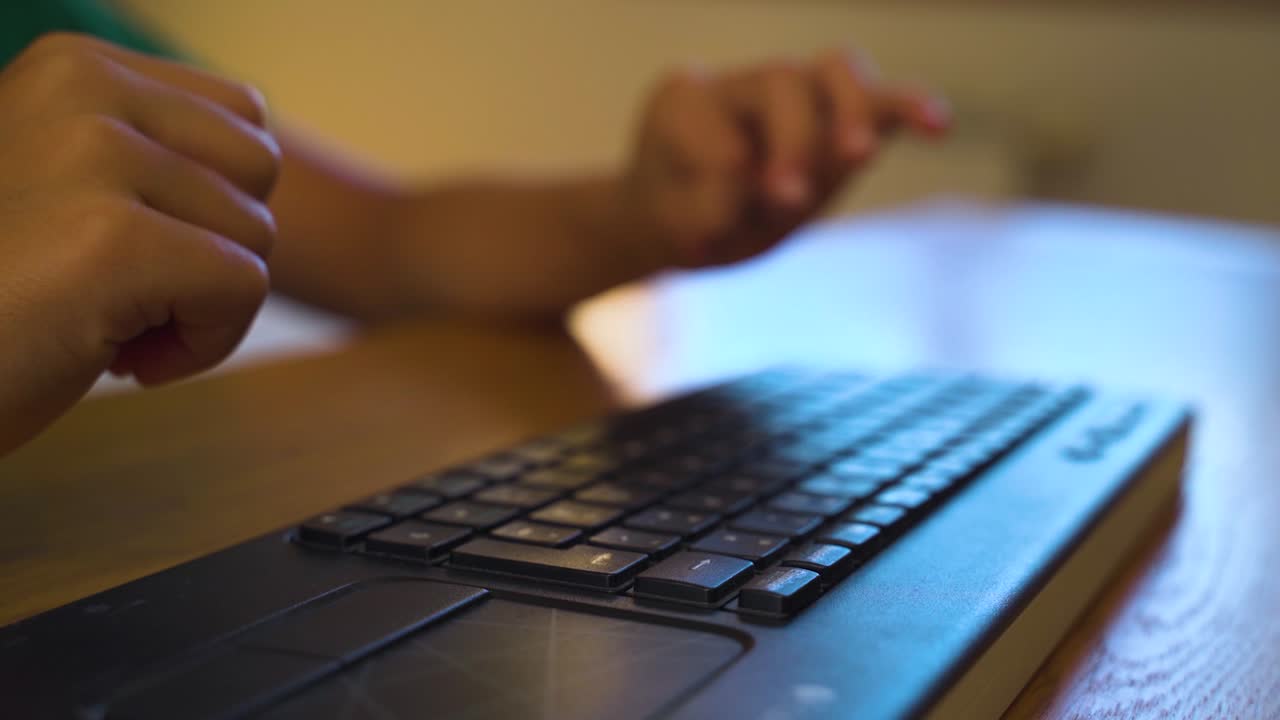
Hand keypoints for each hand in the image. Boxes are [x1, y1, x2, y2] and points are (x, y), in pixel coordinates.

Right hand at [0, 33, 279, 453]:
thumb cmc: (2, 299)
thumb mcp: (65, 184)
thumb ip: (150, 155)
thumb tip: (262, 158)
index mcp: (74, 67)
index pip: (241, 116)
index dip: (216, 199)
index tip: (135, 247)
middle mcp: (83, 90)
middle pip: (259, 167)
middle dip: (220, 246)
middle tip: (130, 291)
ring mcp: (95, 159)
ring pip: (257, 233)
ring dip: (203, 305)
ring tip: (111, 323)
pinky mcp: (114, 242)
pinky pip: (244, 287)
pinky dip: (203, 345)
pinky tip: (120, 358)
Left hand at [623, 48, 948, 266]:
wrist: (686, 225)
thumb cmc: (678, 219)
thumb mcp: (675, 227)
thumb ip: (705, 208)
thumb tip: (752, 178)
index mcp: (685, 100)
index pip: (712, 119)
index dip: (715, 175)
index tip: (698, 238)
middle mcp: (742, 85)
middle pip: (781, 82)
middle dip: (793, 140)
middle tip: (788, 198)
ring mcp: (793, 99)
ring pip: (835, 73)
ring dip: (851, 114)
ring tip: (859, 154)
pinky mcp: (837, 125)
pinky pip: (882, 101)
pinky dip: (910, 108)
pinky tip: (939, 127)